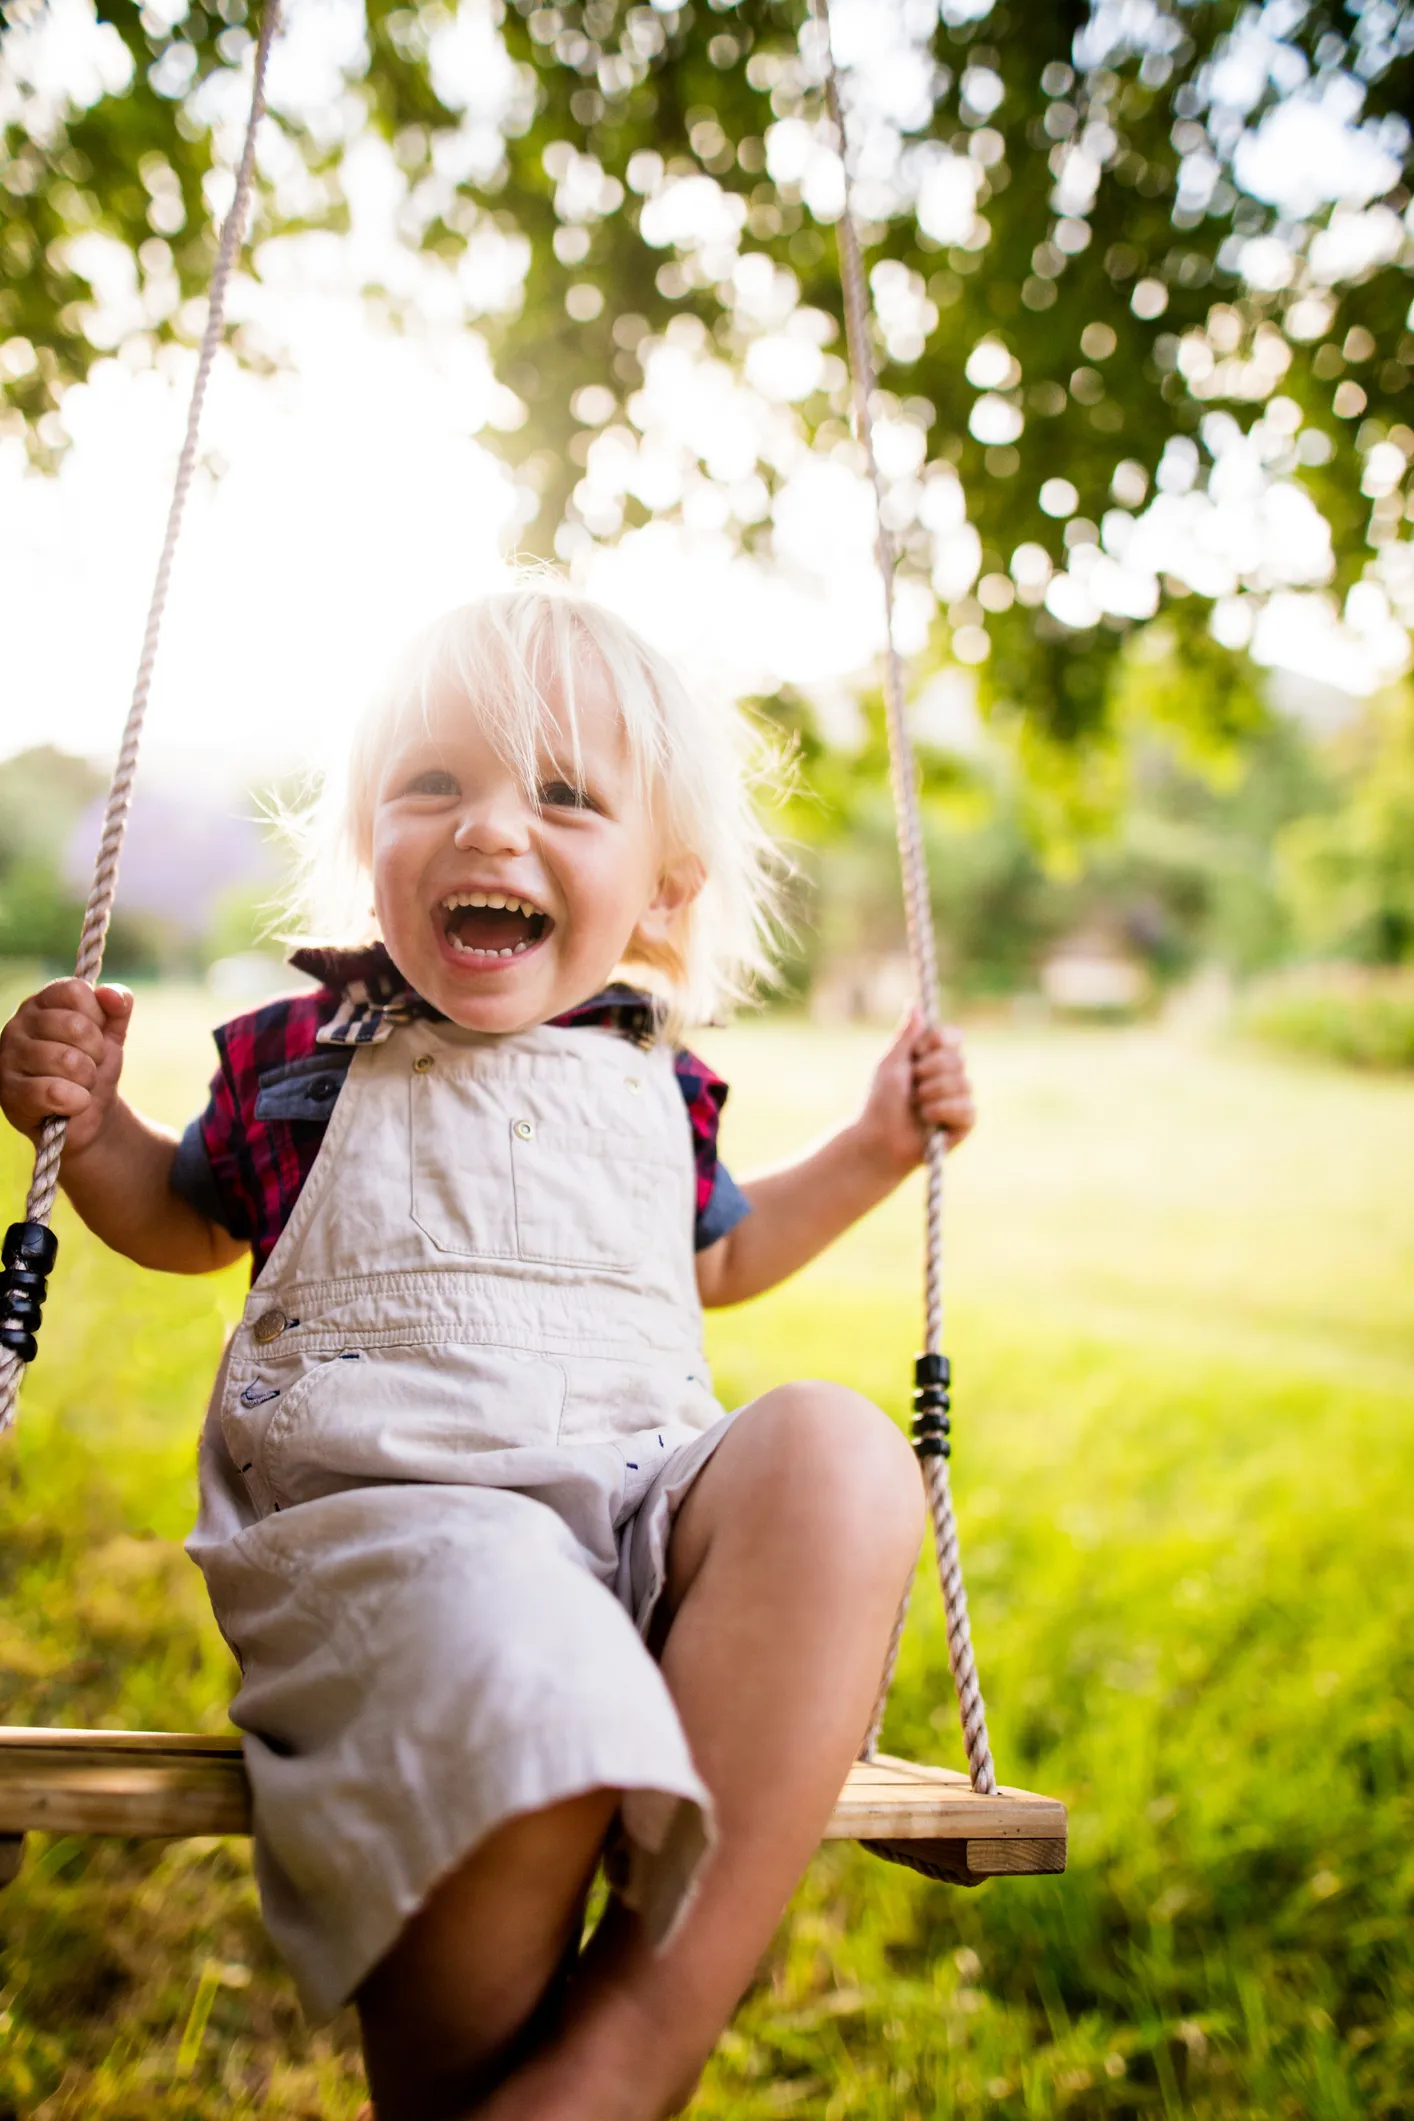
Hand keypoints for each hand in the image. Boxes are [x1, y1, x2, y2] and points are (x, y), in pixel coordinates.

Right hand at [0, 979, 133, 1157]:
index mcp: (41, 1003)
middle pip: (76, 1026)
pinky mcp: (9, 1093)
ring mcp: (8, 1058)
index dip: (98, 1017)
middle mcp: (18, 1025)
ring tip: (80, 1084)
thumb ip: (118, 1004)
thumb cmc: (94, 1065)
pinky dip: (76, 1102)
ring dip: (88, 1079)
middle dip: (97, 1053)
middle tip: (90, 1065)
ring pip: (68, 1061)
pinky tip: (73, 1103)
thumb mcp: (112, 1031)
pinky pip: (53, 1092)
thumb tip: (111, 994)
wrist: (89, 1114)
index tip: (97, 1034)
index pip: (76, 991)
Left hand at [855, 1007, 975, 1179]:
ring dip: (931, 1095)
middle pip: (957, 1058)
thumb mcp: (891, 1064)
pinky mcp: (965, 1122)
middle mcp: (950, 1076)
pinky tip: (928, 1121)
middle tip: (911, 1088)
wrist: (879, 1139)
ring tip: (917, 1108)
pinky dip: (942, 1112)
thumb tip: (914, 1004)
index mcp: (933, 1059)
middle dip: (928, 1072)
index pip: (952, 1036)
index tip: (917, 1052)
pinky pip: (967, 1108)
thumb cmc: (880, 1103)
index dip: (937, 1042)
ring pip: (962, 1083)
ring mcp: (960, 1099)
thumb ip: (906, 1036)